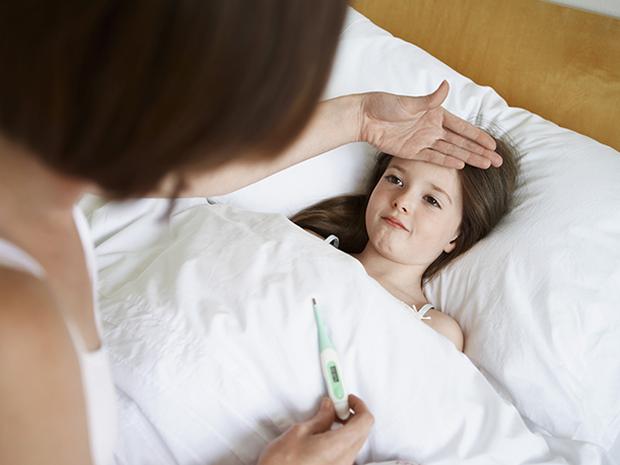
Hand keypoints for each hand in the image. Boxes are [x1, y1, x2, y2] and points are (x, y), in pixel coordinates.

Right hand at [257, 395, 373, 464]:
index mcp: (339, 446)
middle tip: (334, 406)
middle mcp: (345, 460)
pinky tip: (323, 435)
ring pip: (355, 442)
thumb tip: (329, 408)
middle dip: (352, 415)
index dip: (359, 405)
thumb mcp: (299, 432)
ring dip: (346, 427)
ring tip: (325, 420)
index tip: (346, 398)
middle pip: (363, 431)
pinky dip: (341, 439)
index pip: (365, 421)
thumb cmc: (282, 464)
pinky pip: (347, 452)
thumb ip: (320, 418)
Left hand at [358, 81, 502, 168]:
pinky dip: (447, 161)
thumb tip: (446, 85)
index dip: (478, 136)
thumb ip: (429, 99)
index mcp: (436, 114)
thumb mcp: (409, 102)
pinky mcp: (412, 151)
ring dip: (468, 158)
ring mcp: (423, 141)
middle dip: (480, 151)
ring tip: (485, 164)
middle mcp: (432, 128)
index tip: (493, 144)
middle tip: (497, 161)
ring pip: (451, 151)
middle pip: (461, 142)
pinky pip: (433, 157)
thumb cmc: (385, 105)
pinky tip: (461, 165)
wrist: (365, 118)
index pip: (463, 127)